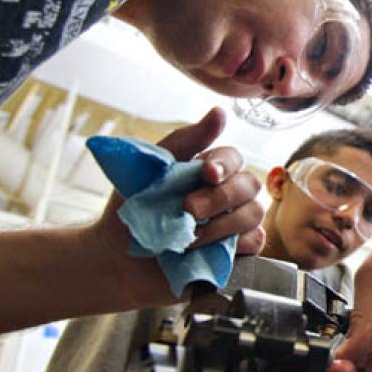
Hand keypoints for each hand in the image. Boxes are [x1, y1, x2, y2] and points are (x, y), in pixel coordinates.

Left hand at [85, 108, 264, 308]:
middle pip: (249, 184)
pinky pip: (254, 243)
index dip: (224, 163)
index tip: (205, 172)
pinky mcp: (237, 252)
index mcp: (209, 170)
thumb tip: (220, 112)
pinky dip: (233, 245)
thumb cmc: (133, 211)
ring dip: (222, 225)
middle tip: (188, 210)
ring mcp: (235, 223)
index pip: (233, 157)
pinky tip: (205, 249)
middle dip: (220, 197)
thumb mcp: (151, 169)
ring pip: (253, 213)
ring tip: (188, 238)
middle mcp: (228, 194)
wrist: (118, 259)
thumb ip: (186, 141)